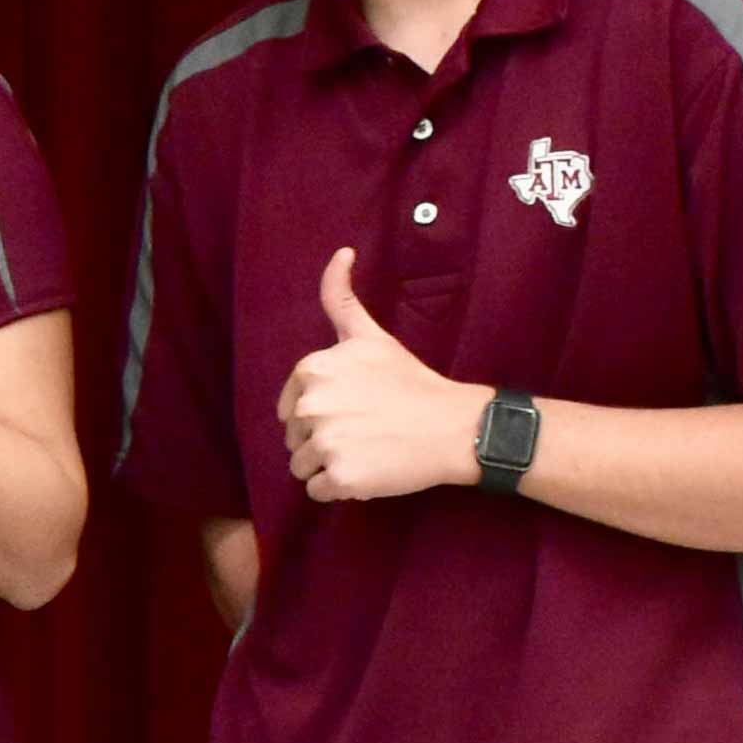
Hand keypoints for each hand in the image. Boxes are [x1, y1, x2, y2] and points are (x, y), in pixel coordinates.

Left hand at [279, 248, 479, 501]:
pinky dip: (339, 487)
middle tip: (364, 429)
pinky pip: (317, 491)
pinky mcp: (340, 477)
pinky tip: (368, 469)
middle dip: (323, 439)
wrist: (454, 426)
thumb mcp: (370, 336)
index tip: (353, 408)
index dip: (318, 413)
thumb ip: (340, 298)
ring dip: (329, 465)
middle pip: (293, 438)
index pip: (288, 408)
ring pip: (301, 467)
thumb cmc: (410, 381)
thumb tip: (340, 251)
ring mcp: (325, 443)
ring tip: (367, 449)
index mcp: (311, 371)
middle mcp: (311, 405)